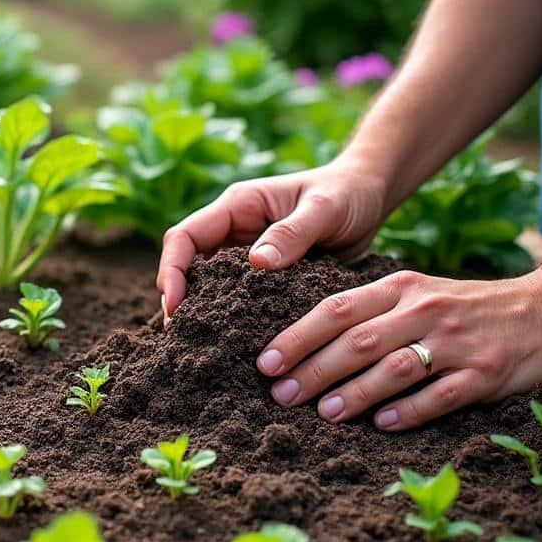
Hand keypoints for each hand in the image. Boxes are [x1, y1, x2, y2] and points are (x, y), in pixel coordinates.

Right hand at [157, 160, 390, 324]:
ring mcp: (246, 255)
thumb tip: (256, 264)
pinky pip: (238, 298)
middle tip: (180, 338)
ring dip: (202, 313)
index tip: (176, 305)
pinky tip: (235, 345)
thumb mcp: (325, 208)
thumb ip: (293, 232)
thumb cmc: (348, 193)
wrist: (369, 198)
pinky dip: (232, 319)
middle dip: (179, 300)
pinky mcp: (264, 277)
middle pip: (188, 266)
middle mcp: (234, 231)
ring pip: (209, 286)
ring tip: (200, 348)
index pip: (185, 236)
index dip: (172, 270)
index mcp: (238, 206)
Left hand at [255, 268, 541, 429]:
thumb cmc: (470, 308)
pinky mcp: (486, 372)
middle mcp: (424, 310)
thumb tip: (309, 346)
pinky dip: (409, 411)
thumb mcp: (419, 293)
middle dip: (312, 371)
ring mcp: (456, 342)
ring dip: (355, 393)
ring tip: (325, 414)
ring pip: (394, 368)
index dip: (296, 337)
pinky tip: (382, 425)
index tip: (265, 363)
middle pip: (356, 341)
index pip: (336, 310)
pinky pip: (440, 394)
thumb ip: (371, 313)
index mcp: (401, 288)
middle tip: (281, 396)